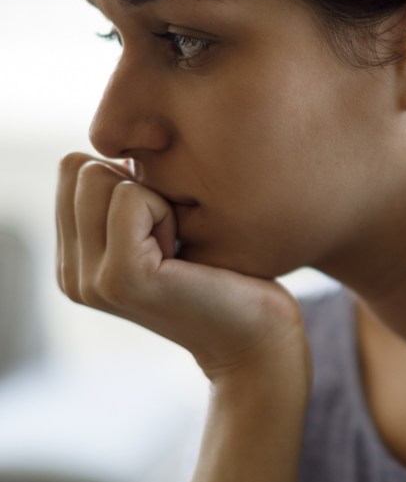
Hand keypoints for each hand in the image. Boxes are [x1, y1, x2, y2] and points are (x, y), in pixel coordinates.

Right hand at [56, 152, 309, 384]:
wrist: (258, 337)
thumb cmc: (227, 276)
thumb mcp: (165, 228)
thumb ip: (126, 195)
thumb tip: (119, 144)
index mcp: (74, 259)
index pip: (73, 168)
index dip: (128, 180)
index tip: (165, 226)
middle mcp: (70, 273)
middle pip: (80, 167)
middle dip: (138, 187)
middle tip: (177, 238)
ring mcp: (90, 279)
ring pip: (101, 176)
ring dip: (156, 200)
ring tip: (181, 248)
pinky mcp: (122, 278)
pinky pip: (132, 197)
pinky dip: (169, 213)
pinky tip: (187, 254)